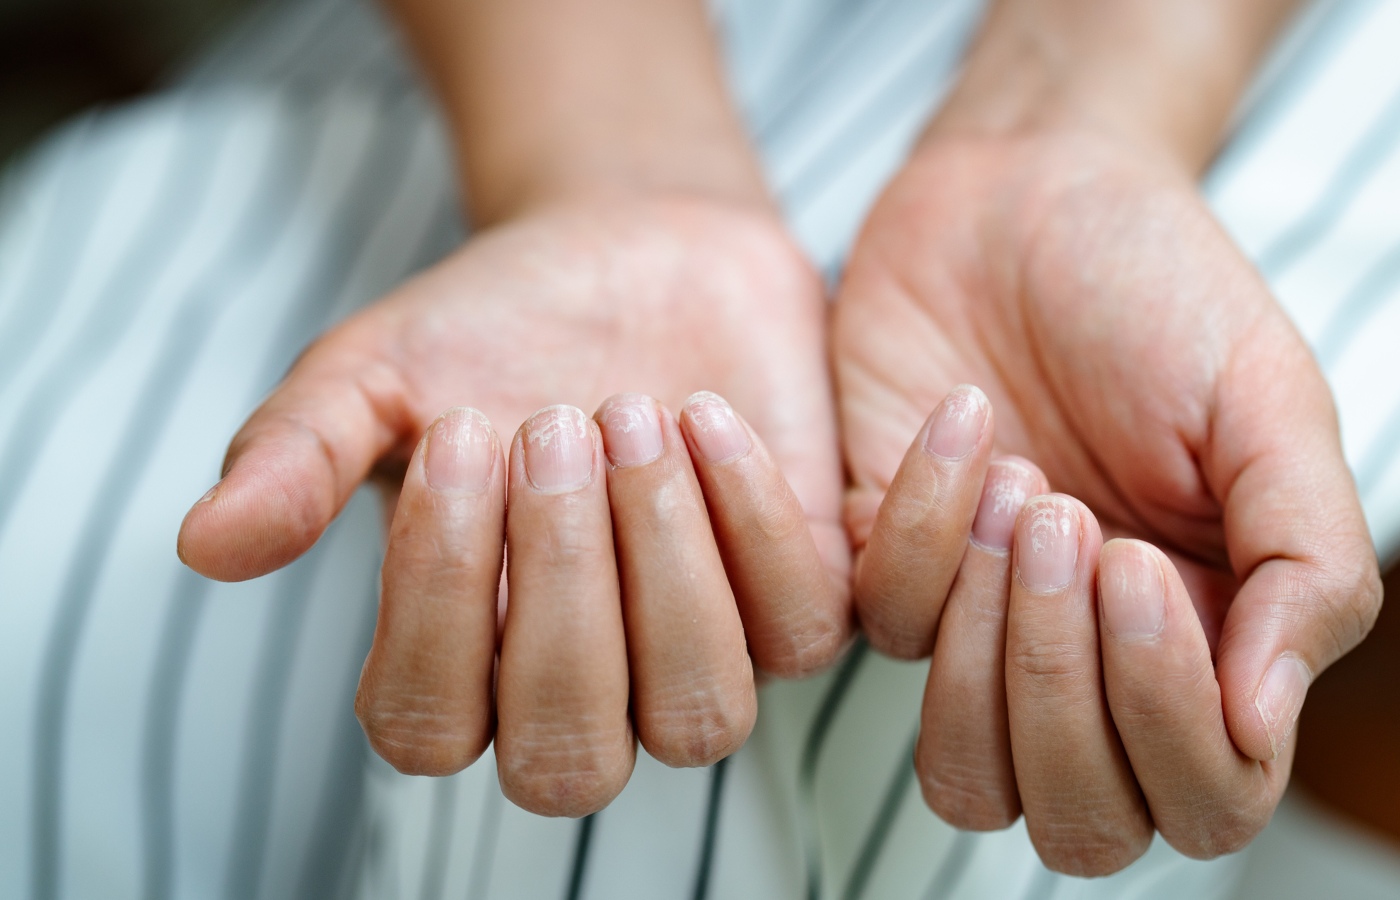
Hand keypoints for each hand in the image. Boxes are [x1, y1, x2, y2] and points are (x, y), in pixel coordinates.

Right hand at [177, 195, 849, 814]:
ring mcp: (699, 655)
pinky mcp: (797, 599)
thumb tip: (204, 546)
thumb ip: (297, 457)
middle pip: (568, 757)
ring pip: (699, 717)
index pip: (428, 728)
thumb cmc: (494, 327)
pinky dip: (752, 518)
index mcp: (461, 663)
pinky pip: (801, 628)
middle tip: (549, 422)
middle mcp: (583, 690)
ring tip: (630, 412)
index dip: (436, 599)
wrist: (631, 250)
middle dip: (560, 588)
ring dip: (662, 565)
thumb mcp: (376, 373)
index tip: (457, 433)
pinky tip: (705, 412)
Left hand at [833, 132, 1381, 872]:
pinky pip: (878, 624)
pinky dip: (918, 526)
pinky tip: (963, 421)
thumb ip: (1305, 564)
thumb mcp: (1269, 407)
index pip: (1201, 796)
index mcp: (1208, 643)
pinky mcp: (878, 566)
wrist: (1026, 196)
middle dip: (1067, 692)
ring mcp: (978, 627)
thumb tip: (1265, 723)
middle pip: (1077, 818)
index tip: (1138, 565)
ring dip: (989, 652)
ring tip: (1024, 491)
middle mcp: (1090, 662)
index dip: (1168, 721)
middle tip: (1076, 528)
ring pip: (964, 774)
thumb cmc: (1160, 295)